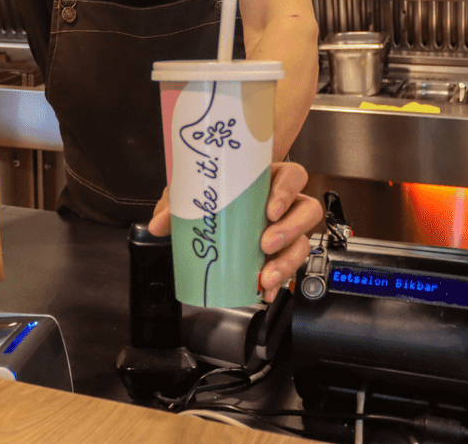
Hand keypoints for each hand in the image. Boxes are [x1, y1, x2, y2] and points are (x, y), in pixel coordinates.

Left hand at [147, 161, 321, 302]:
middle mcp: (285, 204)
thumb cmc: (214, 195)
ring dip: (287, 260)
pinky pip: (291, 267)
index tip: (270, 209)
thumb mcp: (194, 193)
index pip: (294, 176)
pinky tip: (266, 290)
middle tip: (266, 244)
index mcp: (269, 179)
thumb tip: (159, 224)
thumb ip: (175, 204)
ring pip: (303, 242)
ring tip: (265, 274)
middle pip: (308, 211)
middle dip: (291, 229)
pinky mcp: (282, 253)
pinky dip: (280, 281)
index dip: (288, 191)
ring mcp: (287, 229)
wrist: (212, 219)